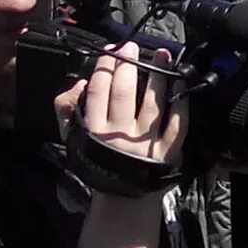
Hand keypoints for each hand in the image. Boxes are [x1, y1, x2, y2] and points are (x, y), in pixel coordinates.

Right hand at [66, 41, 186, 167]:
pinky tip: (181, 82)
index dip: (105, 66)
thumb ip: (66, 108)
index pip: (98, 91)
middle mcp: (120, 136)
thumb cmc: (98, 162)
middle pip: (124, 92)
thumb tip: (80, 83)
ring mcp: (145, 144)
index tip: (112, 50)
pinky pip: (177, 123)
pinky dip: (180, 101)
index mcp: (94, 131)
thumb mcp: (71, 138)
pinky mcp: (168, 152)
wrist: (123, 201)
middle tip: (132, 46)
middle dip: (128, 64)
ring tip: (161, 54)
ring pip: (152, 104)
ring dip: (157, 74)